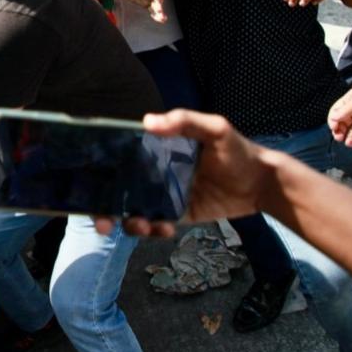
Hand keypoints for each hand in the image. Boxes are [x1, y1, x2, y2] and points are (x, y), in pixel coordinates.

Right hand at [96, 109, 278, 237]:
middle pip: (121, 190)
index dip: (102, 171)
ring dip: (129, 222)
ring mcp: (166, 195)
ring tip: (139, 225)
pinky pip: (158, 224)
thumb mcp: (216, 129)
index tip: (88, 185)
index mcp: (158, 149)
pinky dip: (154, 230)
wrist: (262, 183)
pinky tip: (163, 228)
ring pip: (135, 211)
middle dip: (105, 209)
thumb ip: (186, 121)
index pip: (123, 159)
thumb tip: (148, 122)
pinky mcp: (179, 214)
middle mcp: (156, 172)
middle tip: (102, 223)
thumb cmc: (237, 151)